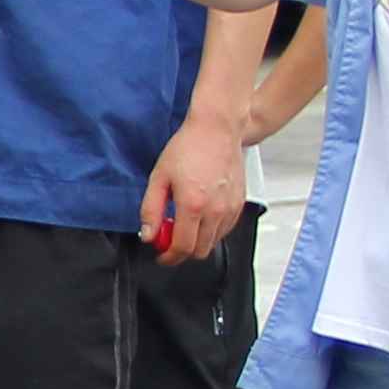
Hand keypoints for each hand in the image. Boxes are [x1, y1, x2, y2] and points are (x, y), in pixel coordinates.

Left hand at [143, 110, 242, 262]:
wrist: (216, 130)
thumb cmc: (188, 148)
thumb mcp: (159, 178)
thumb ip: (151, 210)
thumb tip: (149, 235)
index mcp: (193, 205)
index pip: (182, 247)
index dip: (169, 257)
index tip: (162, 256)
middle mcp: (215, 210)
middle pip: (200, 251)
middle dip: (182, 252)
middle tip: (170, 240)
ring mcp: (230, 208)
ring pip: (214, 242)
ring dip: (197, 241)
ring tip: (184, 223)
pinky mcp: (239, 204)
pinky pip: (225, 230)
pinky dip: (211, 231)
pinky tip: (200, 216)